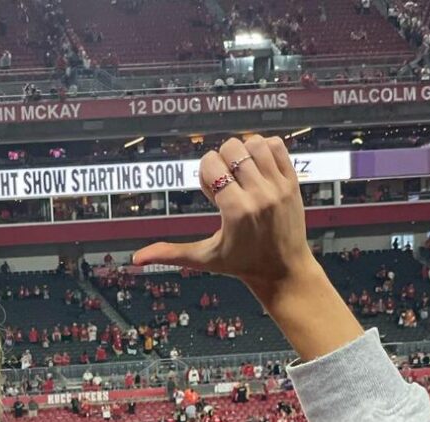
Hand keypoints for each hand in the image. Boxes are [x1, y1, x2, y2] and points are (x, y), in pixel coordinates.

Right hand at [132, 135, 315, 297]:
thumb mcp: (204, 258)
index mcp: (235, 211)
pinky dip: (264, 149)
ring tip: (241, 174)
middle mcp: (259, 194)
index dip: (205, 174)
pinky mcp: (292, 181)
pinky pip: (277, 145)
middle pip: (231, 148)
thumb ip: (170, 254)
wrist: (283, 270)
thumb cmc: (242, 265)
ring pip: (254, 142)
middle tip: (226, 183)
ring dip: (242, 153)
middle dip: (222, 161)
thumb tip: (137, 258)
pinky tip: (257, 168)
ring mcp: (278, 186)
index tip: (212, 194)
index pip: (212, 164)